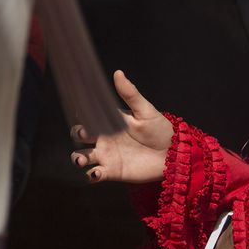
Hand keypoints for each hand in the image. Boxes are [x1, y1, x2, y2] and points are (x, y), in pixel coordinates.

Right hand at [69, 70, 171, 184]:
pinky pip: (94, 176)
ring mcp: (106, 156)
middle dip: (76, 135)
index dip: (80, 115)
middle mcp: (104, 139)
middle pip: (79, 137)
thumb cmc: (159, 129)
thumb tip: (118, 72)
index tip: (80, 112)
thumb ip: (130, 94)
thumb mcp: (145, 110)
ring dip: (77, 158)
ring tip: (83, 159)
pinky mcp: (112, 172)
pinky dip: (91, 176)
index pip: (88, 117)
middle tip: (84, 134)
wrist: (172, 154)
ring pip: (82, 157)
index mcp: (110, 122)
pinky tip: (96, 173)